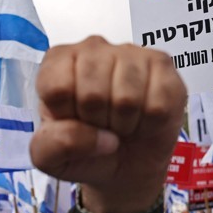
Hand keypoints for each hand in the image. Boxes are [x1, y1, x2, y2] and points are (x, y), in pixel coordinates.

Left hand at [30, 37, 185, 212]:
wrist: (125, 163)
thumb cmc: (84, 149)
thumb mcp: (49, 157)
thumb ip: (52, 146)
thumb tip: (94, 135)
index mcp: (57, 62)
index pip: (55, 87)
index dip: (66, 116)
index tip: (73, 120)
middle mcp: (92, 48)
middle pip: (92, 94)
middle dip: (97, 123)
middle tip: (100, 124)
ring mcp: (130, 53)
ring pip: (127, 99)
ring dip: (124, 124)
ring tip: (120, 122)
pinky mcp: (163, 65)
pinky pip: (158, 106)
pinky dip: (150, 124)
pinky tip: (142, 118)